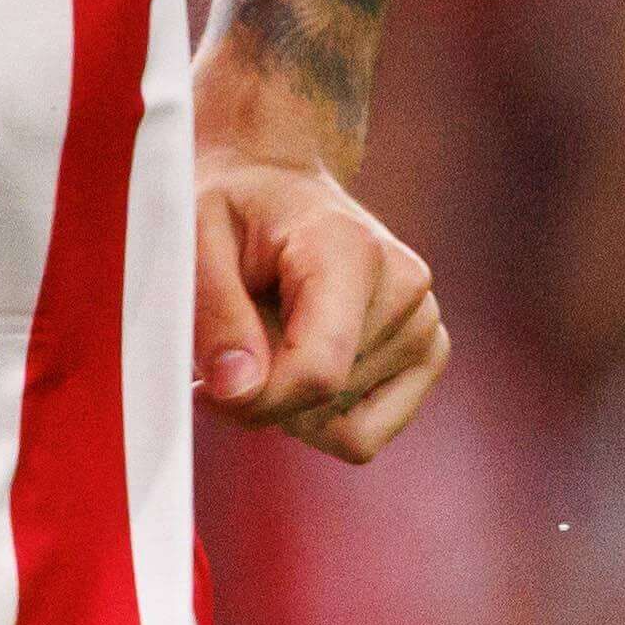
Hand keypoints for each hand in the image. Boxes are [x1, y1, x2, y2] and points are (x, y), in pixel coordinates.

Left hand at [194, 145, 447, 460]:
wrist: (277, 189)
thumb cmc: (233, 209)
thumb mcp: (195, 237)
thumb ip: (214, 314)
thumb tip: (239, 393)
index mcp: (350, 250)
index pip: (318, 370)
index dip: (255, 401)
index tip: (204, 391)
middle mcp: (405, 286)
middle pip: (322, 403)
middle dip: (263, 392)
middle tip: (233, 341)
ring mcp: (426, 323)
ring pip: (340, 428)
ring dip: (289, 401)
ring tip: (272, 336)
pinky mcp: (429, 354)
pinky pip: (365, 435)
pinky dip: (321, 417)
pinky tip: (300, 363)